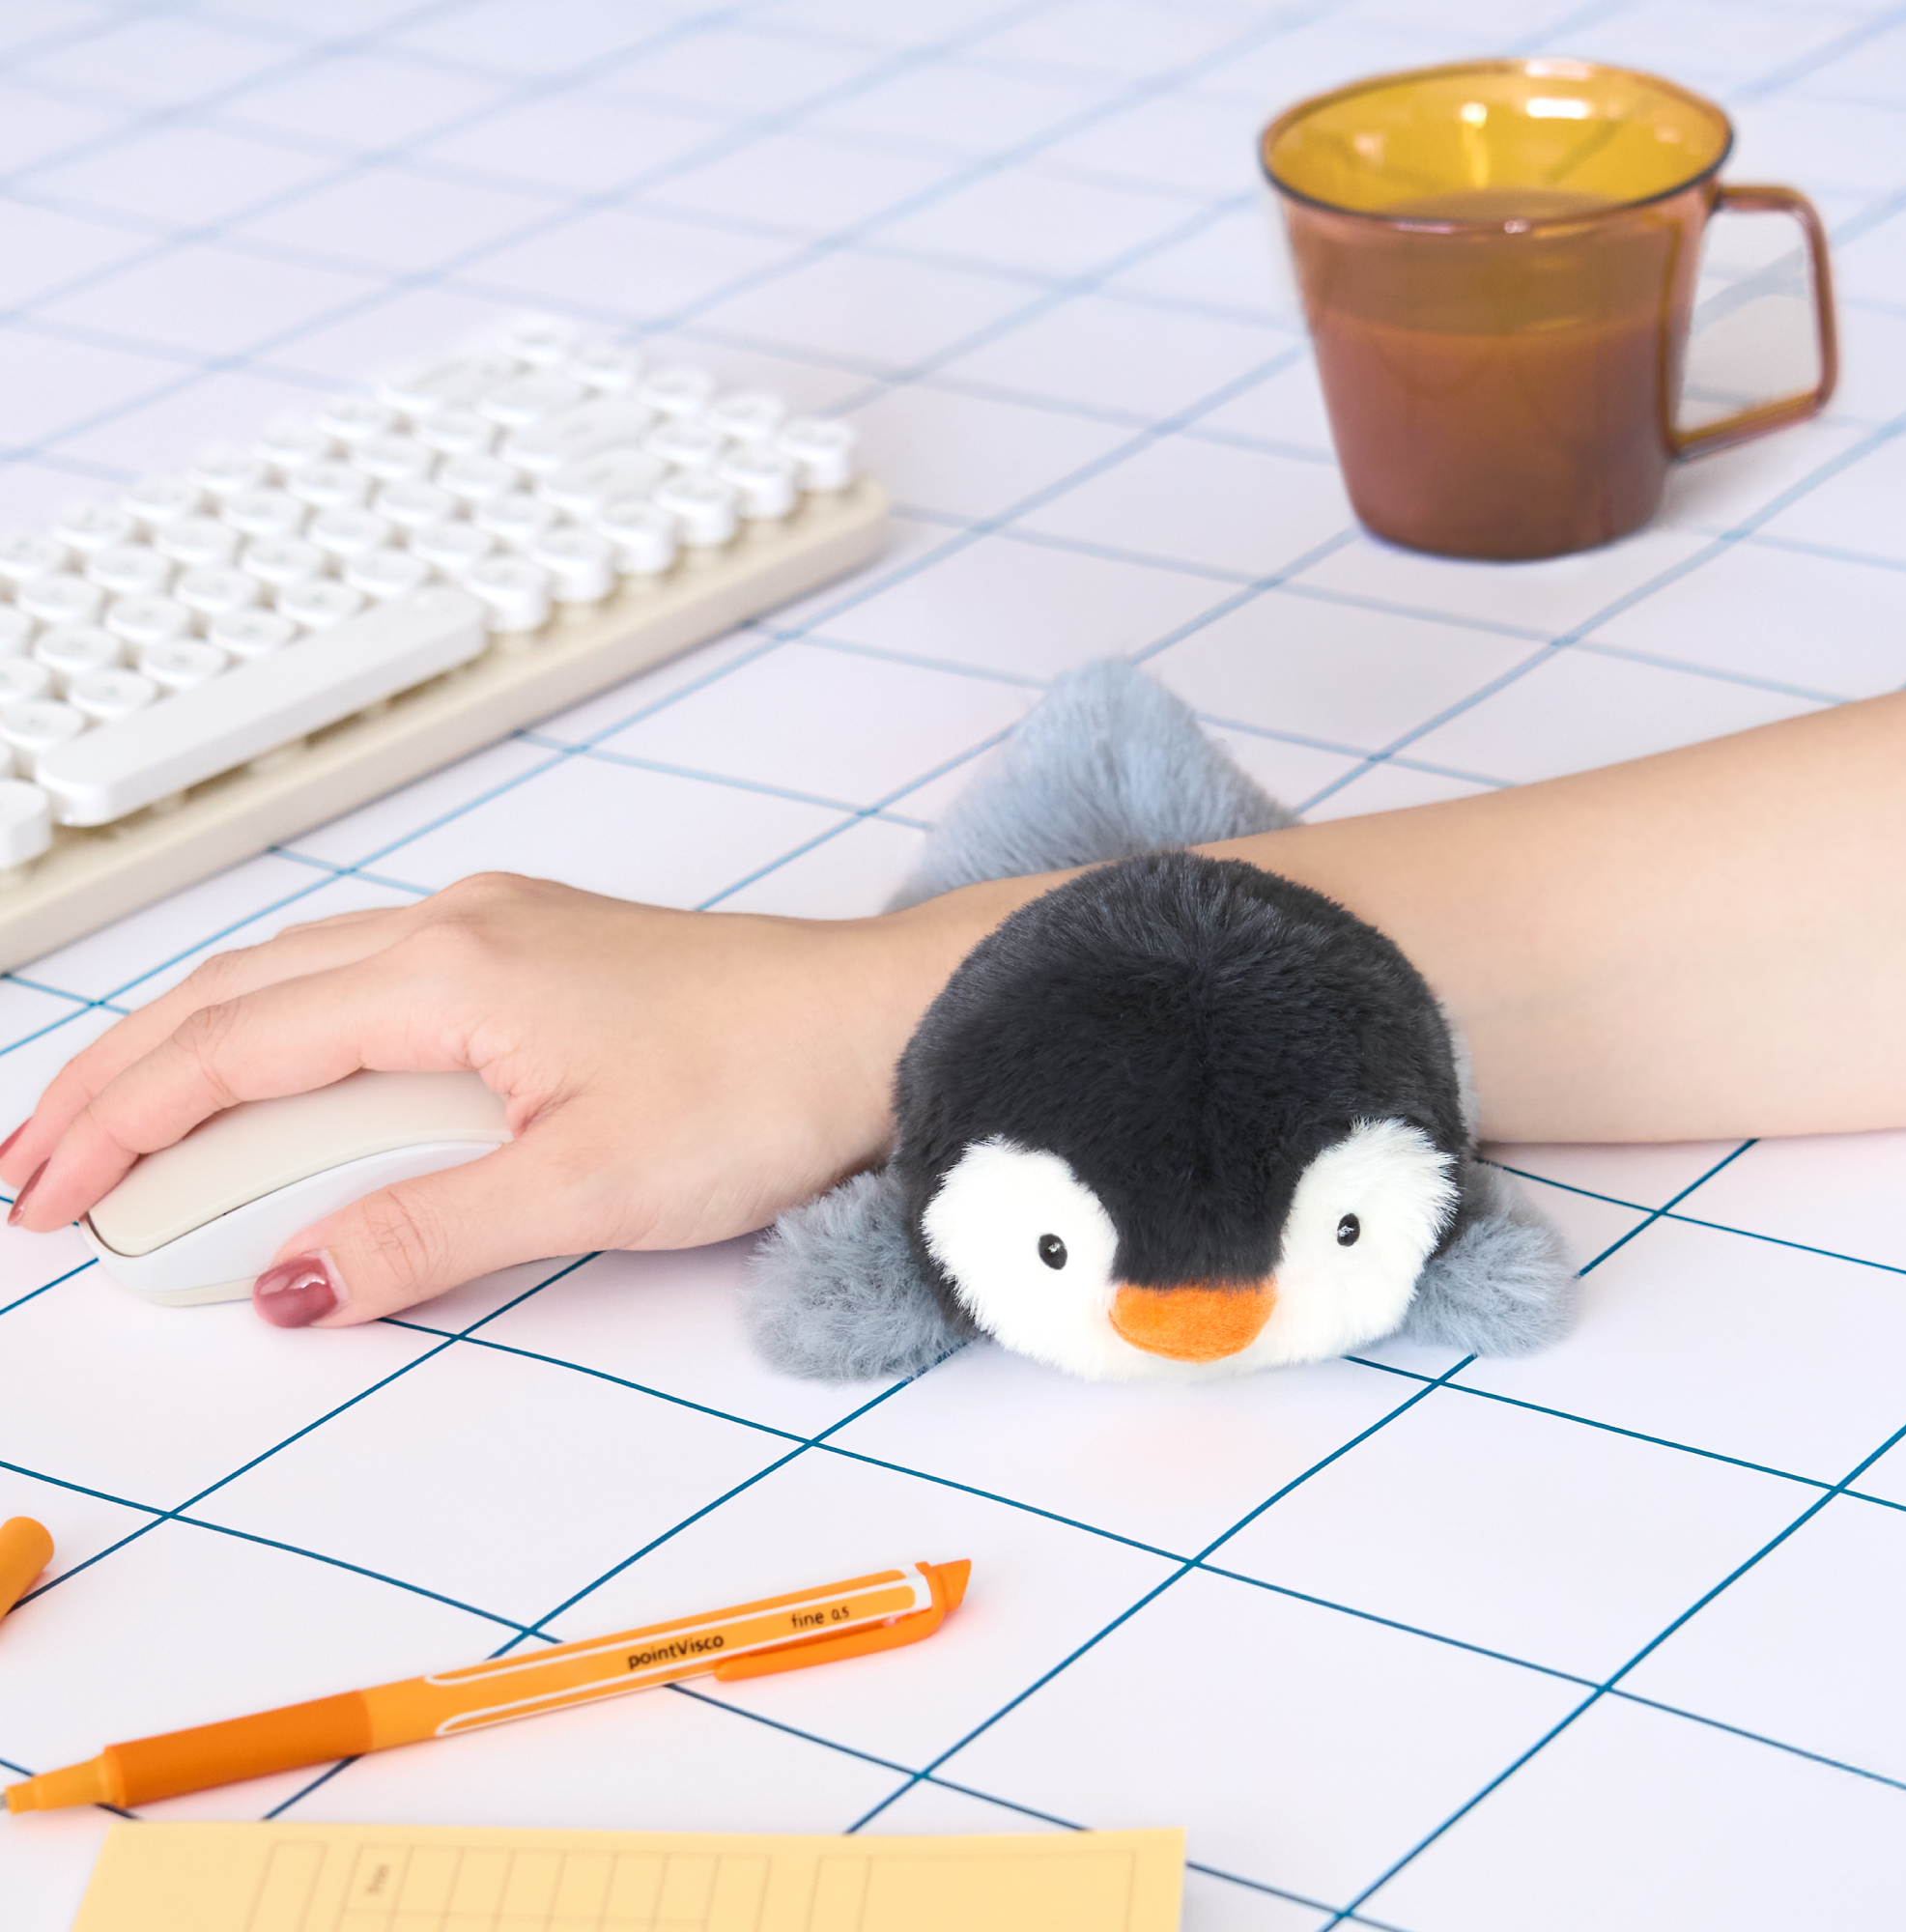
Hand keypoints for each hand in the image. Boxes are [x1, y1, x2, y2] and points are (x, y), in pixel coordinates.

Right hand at [0, 873, 981, 1327]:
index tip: (47, 1194)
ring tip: (131, 1131)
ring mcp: (501, 929)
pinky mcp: (541, 953)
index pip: (231, 1047)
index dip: (124, 1123)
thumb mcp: (582, 1184)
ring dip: (201, 1051)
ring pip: (298, 978)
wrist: (883, 1020)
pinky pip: (370, 980)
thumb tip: (287, 1281)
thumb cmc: (764, 1080)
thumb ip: (421, 1232)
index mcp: (448, 973)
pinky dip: (290, 1034)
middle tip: (40, 1165)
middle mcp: (459, 927)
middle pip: (237, 995)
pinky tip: (284, 1081)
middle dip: (124, 1080)